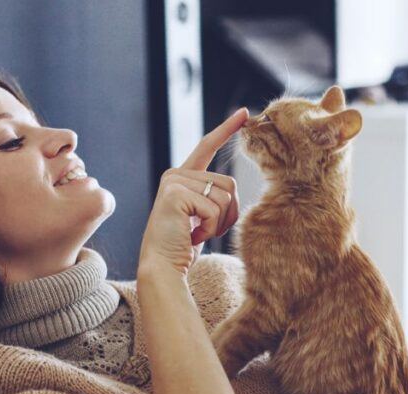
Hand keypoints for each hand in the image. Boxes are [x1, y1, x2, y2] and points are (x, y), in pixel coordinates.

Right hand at [137, 108, 247, 278]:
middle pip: (229, 183)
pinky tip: (192, 236)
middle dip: (227, 213)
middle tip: (204, 230)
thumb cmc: (183, 245)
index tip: (244, 114)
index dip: (226, 129)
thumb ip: (211, 197)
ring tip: (196, 233)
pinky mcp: (175, 194)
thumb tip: (230, 188)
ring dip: (219, 223)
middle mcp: (175, 174)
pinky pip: (214, 209)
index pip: (207, 146)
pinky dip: (210, 229)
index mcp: (182, 177)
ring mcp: (173, 182)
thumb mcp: (200, 216)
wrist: (162, 266)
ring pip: (225, 196)